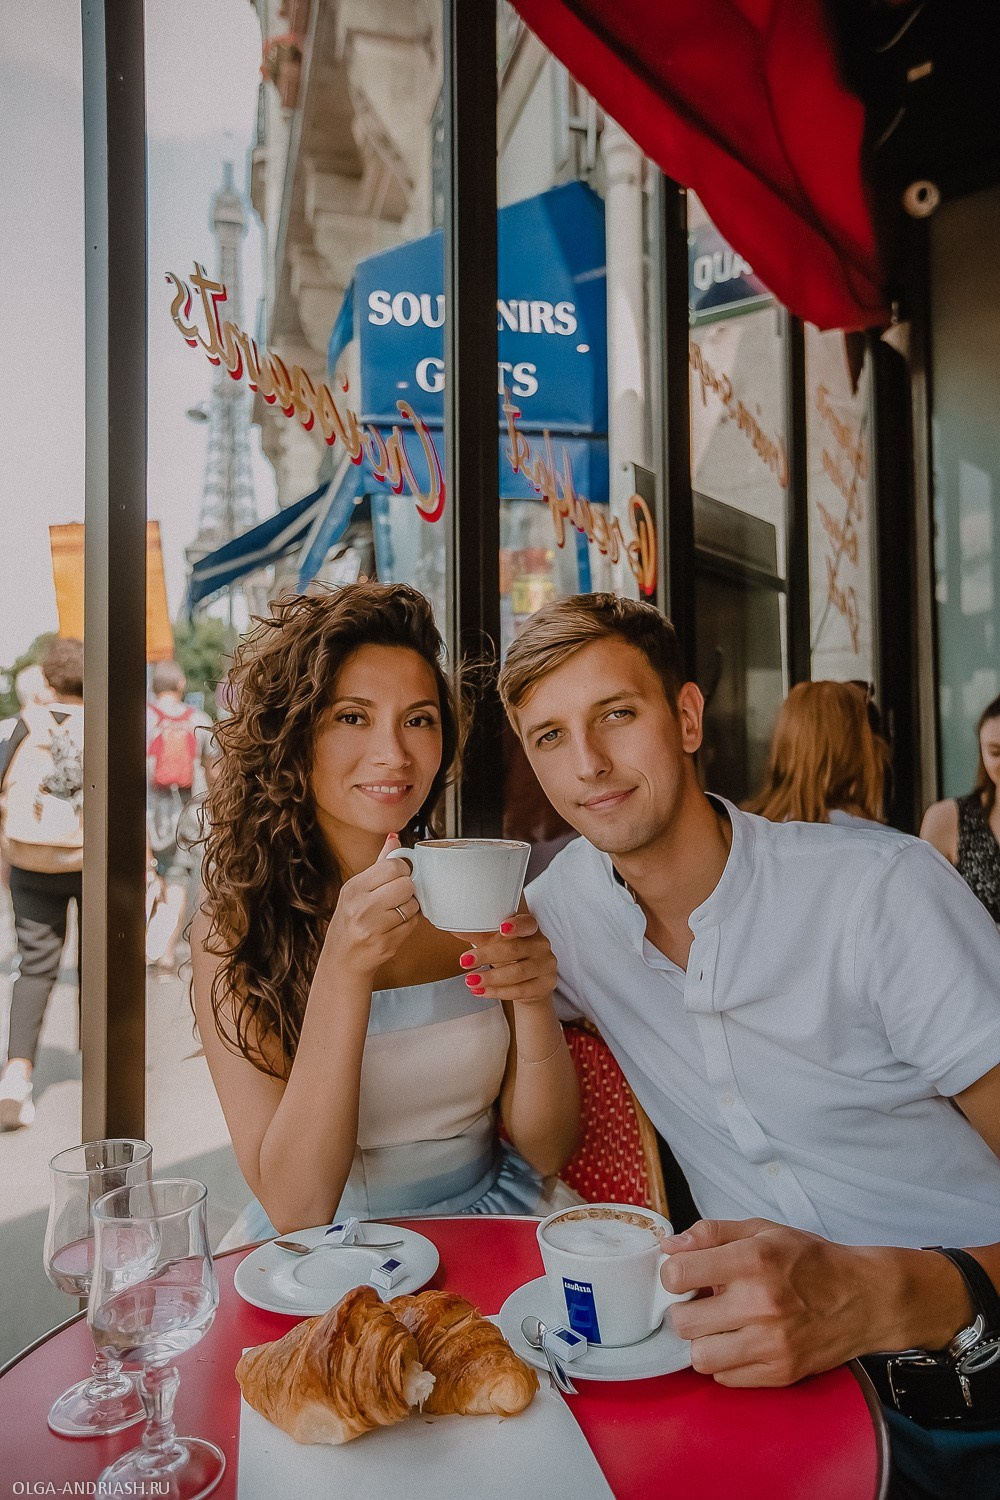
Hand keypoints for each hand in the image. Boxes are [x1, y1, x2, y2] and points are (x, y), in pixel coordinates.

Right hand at [324, 834, 419, 979]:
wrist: (343, 959)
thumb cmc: (351, 920)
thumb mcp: (358, 889)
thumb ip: (379, 863)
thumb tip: (395, 838)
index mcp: (354, 888)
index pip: (393, 866)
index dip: (403, 869)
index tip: (398, 876)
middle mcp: (361, 907)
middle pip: (406, 884)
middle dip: (407, 889)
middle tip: (397, 896)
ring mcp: (373, 928)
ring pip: (413, 905)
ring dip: (410, 907)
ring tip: (394, 912)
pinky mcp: (386, 944)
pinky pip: (413, 924)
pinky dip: (409, 923)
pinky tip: (395, 925)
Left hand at [458, 912, 557, 1007]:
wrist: (531, 984)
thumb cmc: (512, 957)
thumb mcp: (495, 943)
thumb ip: (478, 935)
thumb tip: (455, 928)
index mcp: (531, 928)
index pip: (527, 923)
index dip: (516, 925)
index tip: (501, 928)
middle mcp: (542, 945)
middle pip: (514, 949)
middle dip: (486, 956)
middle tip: (464, 961)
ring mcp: (546, 966)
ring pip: (517, 973)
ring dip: (490, 978)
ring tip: (470, 980)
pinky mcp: (545, 986)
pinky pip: (520, 990)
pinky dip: (498, 992)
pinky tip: (481, 991)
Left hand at [660, 1218, 882, 1386]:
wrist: (865, 1297)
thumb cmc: (812, 1261)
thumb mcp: (763, 1231)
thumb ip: (712, 1233)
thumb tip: (669, 1247)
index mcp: (754, 1261)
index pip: (678, 1274)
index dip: (672, 1274)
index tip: (682, 1275)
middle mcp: (762, 1304)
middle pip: (683, 1321)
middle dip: (684, 1309)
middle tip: (699, 1302)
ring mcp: (772, 1344)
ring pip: (700, 1357)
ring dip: (702, 1341)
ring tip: (717, 1325)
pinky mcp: (781, 1373)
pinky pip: (726, 1378)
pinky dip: (725, 1362)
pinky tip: (739, 1341)